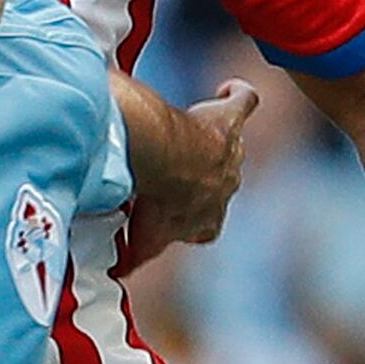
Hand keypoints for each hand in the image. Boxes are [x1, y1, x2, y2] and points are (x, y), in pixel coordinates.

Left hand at [129, 76, 256, 249]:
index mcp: (207, 221)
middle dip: (202, 178)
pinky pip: (245, 103)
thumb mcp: (146, 235)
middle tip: (176, 168)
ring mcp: (231, 155)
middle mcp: (225, 188)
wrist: (170, 164)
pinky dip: (238, 95)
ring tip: (197, 128)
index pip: (204, 226)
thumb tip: (119, 274)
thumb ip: (137, 253)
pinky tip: (228, 89)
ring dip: (215, 142)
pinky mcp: (230, 122)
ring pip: (230, 149)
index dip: (190, 220)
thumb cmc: (158, 197)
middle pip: (219, 185)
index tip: (172, 213)